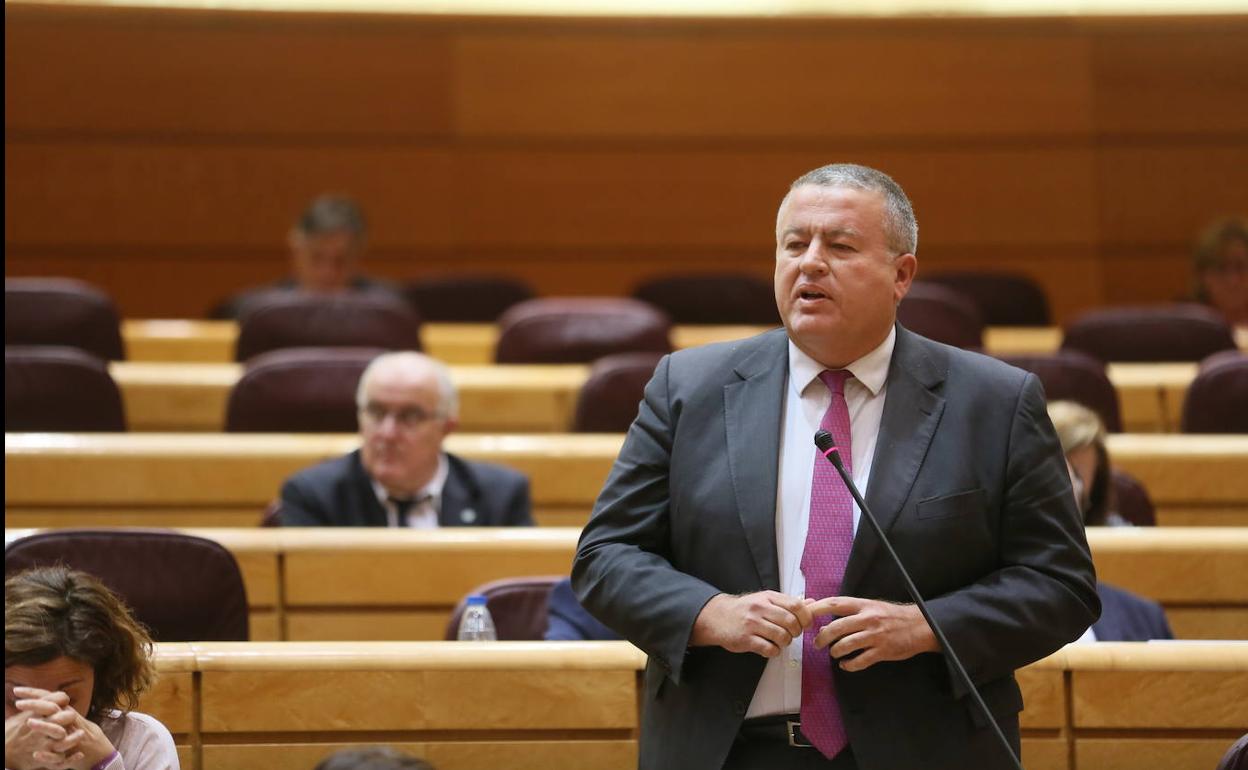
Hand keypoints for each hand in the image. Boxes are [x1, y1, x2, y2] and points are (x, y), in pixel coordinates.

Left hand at [12, 687, 115, 769]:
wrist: (99, 753)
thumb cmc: (82, 735)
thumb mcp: (70, 719)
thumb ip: (58, 711)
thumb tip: (42, 702)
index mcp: (66, 711)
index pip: (49, 697)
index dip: (33, 693)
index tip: (16, 690)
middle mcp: (69, 721)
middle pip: (53, 708)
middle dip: (35, 704)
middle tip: (18, 703)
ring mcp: (71, 736)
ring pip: (58, 728)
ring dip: (44, 725)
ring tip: (28, 723)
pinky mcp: (72, 752)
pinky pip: (59, 755)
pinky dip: (48, 756)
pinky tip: (36, 755)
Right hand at [691, 591, 813, 656]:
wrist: (718, 617)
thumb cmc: (745, 609)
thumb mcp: (766, 600)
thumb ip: (788, 602)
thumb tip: (812, 603)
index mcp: (768, 597)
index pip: (795, 605)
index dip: (805, 617)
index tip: (805, 624)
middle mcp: (760, 608)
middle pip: (791, 622)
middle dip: (796, 632)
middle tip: (791, 634)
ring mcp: (752, 624)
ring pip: (782, 637)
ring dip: (785, 643)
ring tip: (779, 641)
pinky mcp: (745, 639)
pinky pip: (769, 649)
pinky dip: (774, 651)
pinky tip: (769, 647)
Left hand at [806, 596, 938, 671]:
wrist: (919, 626)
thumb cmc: (891, 616)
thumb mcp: (872, 606)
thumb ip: (851, 611)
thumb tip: (825, 620)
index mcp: (863, 605)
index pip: (835, 603)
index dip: (817, 608)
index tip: (805, 614)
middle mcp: (868, 618)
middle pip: (836, 627)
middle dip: (822, 637)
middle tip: (816, 643)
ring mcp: (875, 636)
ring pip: (846, 645)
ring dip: (835, 651)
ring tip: (833, 653)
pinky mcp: (882, 651)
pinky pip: (860, 661)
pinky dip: (849, 665)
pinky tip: (845, 665)